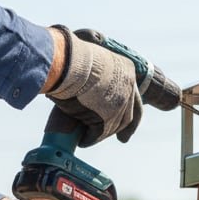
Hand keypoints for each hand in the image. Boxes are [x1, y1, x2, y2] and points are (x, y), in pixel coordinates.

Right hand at [47, 27, 142, 145]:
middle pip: (128, 114)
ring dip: (101, 134)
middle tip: (123, 139)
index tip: (131, 121)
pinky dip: (90, 139)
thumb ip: (95, 77)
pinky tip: (83, 141)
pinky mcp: (106, 118)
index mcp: (126, 70)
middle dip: (126, 129)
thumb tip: (85, 89)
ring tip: (88, 136)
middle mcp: (128, 87)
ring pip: (112, 126)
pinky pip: (98, 133)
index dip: (131, 109)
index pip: (133, 94)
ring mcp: (119, 104)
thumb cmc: (69, 58)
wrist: (65, 62)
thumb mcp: (90, 63)